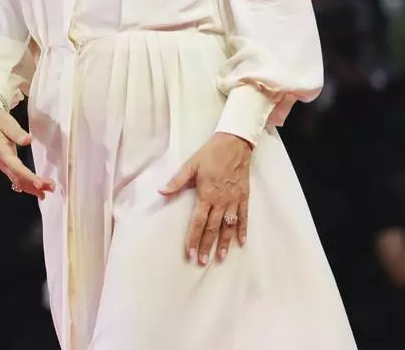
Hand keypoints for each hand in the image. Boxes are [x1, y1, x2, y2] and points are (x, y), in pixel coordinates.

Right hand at [0, 108, 54, 198]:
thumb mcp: (7, 123)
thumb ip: (17, 132)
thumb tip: (28, 139)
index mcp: (2, 152)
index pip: (16, 168)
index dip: (28, 177)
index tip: (40, 184)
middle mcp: (3, 162)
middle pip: (19, 178)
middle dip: (35, 185)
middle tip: (51, 187)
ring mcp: (4, 165)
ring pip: (18, 181)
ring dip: (33, 188)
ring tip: (47, 192)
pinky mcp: (7, 165)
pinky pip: (17, 179)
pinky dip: (27, 185)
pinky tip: (36, 191)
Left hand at [161, 133, 252, 263]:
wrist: (234, 143)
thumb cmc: (210, 154)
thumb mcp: (190, 165)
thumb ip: (176, 181)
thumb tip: (161, 192)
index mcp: (206, 195)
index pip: (198, 222)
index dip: (193, 239)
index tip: (191, 253)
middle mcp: (221, 201)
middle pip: (212, 228)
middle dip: (207, 246)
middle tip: (203, 262)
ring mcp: (233, 200)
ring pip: (228, 226)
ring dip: (224, 243)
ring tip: (220, 258)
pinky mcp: (244, 196)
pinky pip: (243, 216)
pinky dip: (243, 230)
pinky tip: (241, 242)